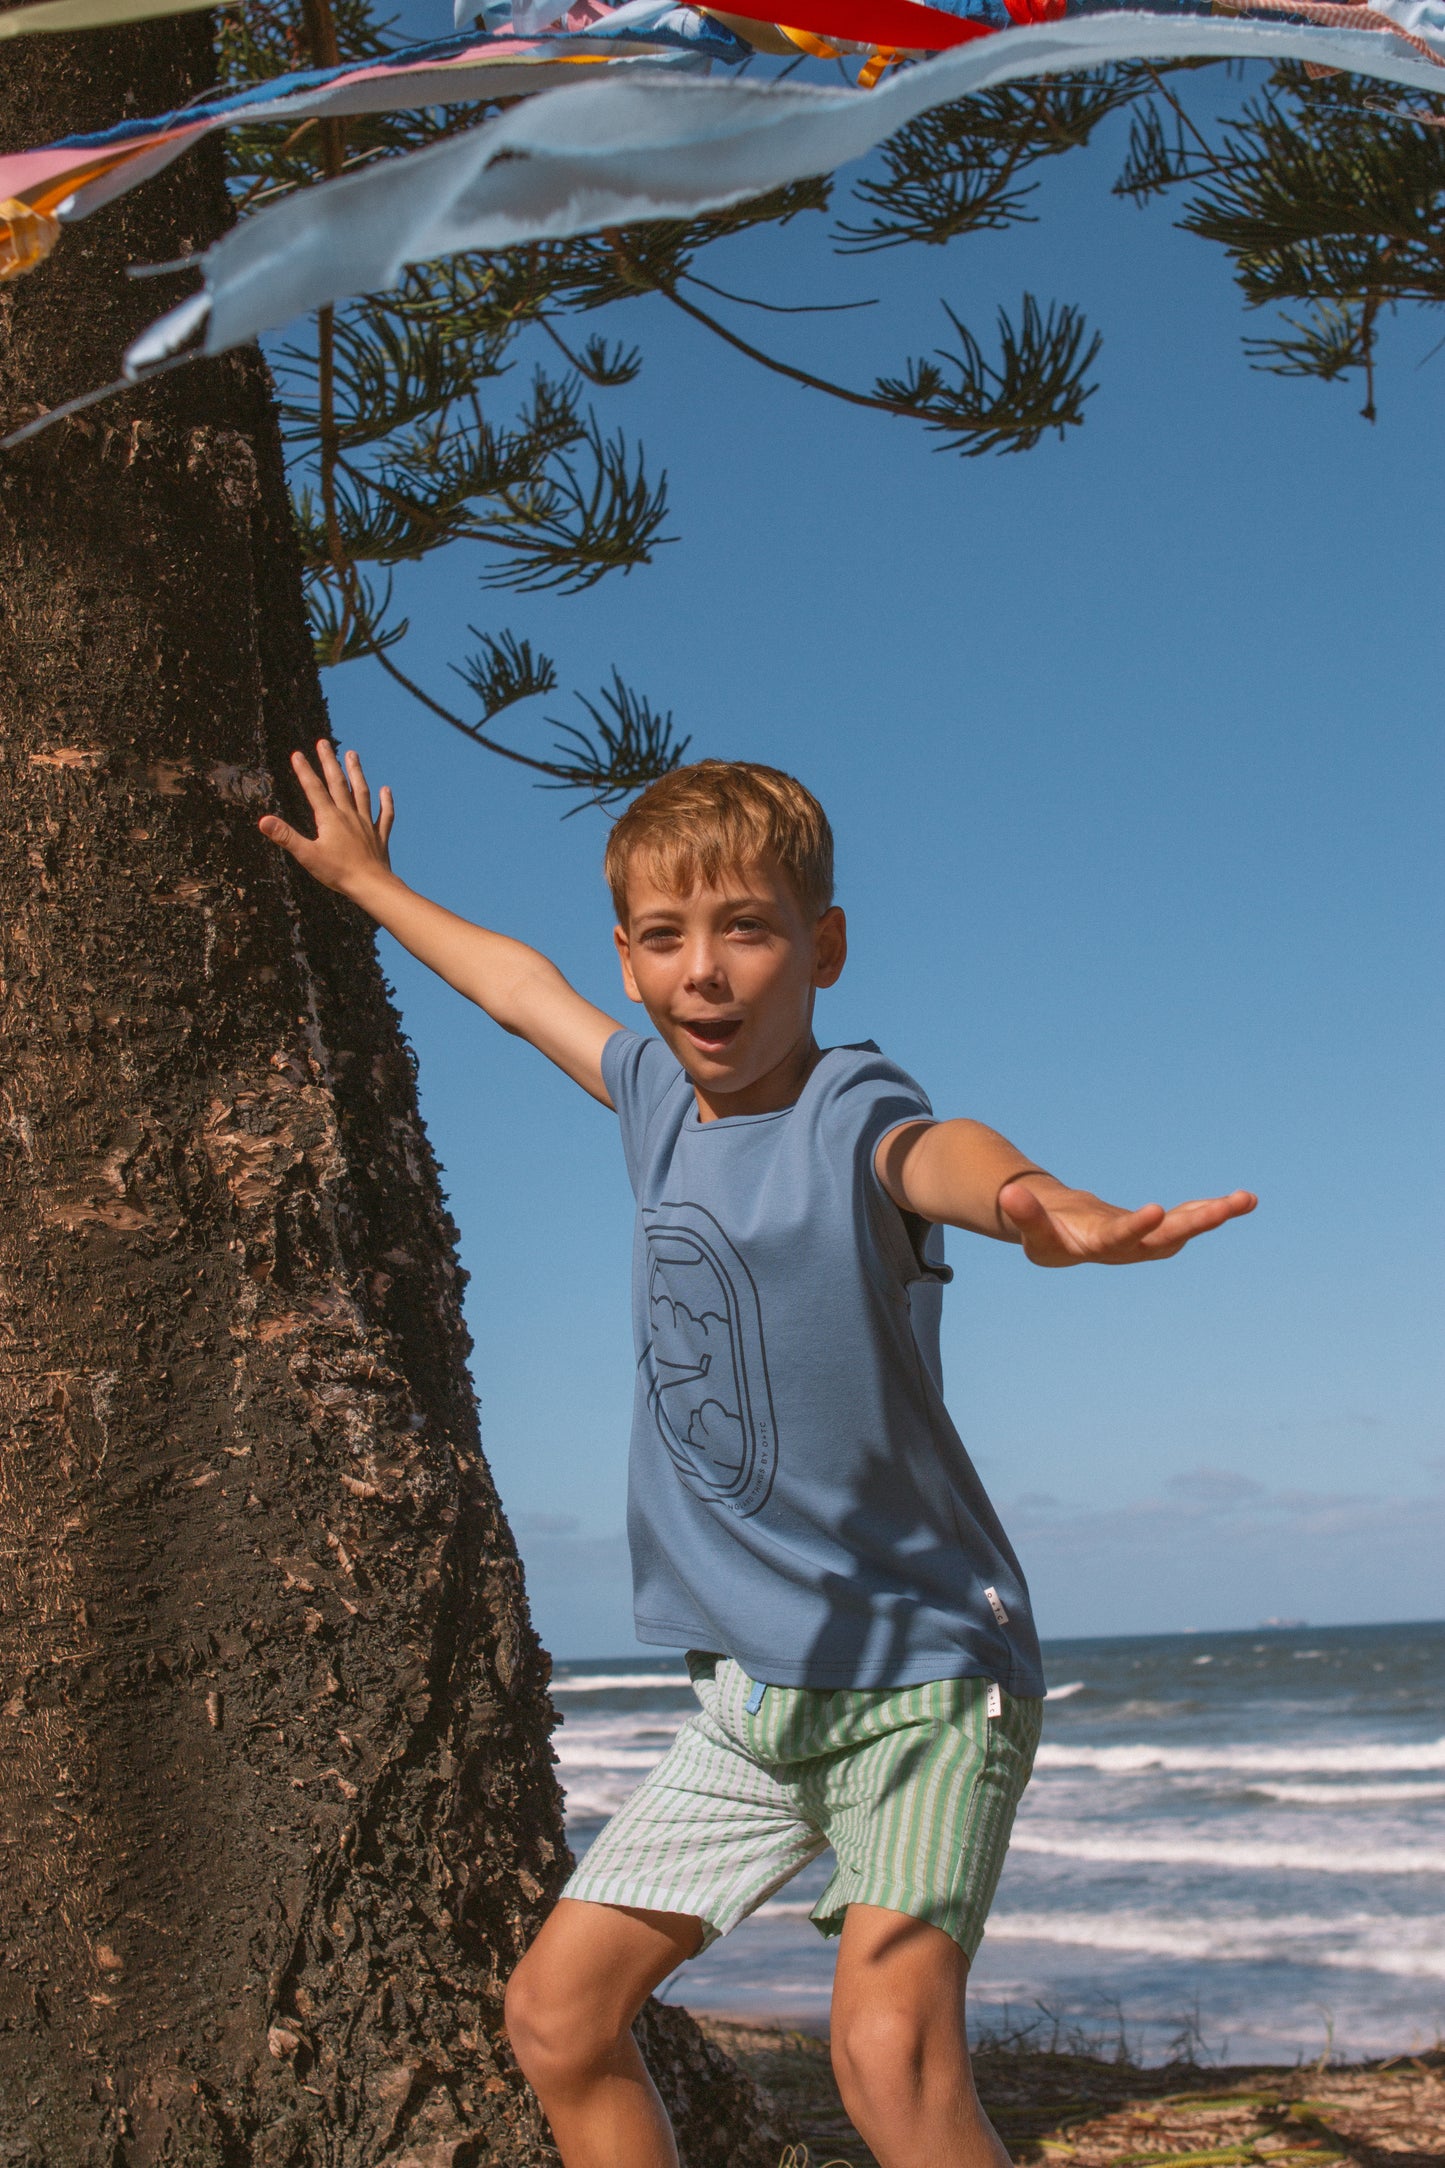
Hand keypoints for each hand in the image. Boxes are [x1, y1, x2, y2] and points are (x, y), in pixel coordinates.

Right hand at [258, 742, 394, 898]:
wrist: (371, 885)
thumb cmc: (338, 872)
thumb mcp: (307, 855)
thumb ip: (286, 836)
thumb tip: (263, 821)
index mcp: (330, 818)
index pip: (314, 789)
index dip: (304, 771)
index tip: (297, 754)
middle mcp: (349, 816)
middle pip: (338, 783)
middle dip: (329, 762)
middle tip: (323, 743)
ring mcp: (366, 824)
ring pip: (361, 792)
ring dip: (356, 773)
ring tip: (352, 755)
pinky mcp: (379, 836)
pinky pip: (384, 815)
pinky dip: (386, 802)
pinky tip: (386, 790)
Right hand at [998, 1178, 1256, 1265]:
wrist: (1062, 1238)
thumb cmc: (1043, 1231)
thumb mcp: (1031, 1226)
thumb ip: (1023, 1212)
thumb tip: (1009, 1192)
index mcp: (1097, 1247)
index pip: (1119, 1239)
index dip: (1136, 1227)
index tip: (1157, 1210)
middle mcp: (1130, 1249)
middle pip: (1164, 1239)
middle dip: (1193, 1223)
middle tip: (1222, 1209)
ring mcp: (1147, 1240)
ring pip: (1183, 1228)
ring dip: (1212, 1214)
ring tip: (1246, 1199)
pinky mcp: (1157, 1230)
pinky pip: (1187, 1218)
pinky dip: (1209, 1208)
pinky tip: (1239, 1200)